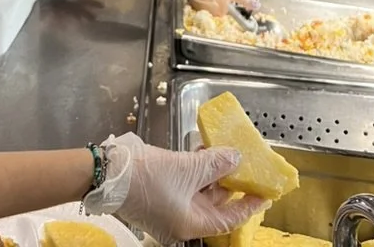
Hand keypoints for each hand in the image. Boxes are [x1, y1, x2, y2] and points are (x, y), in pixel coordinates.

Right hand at [84, 132, 267, 243]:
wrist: (109, 172)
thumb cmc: (149, 177)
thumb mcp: (187, 168)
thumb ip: (216, 164)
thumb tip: (237, 158)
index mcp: (191, 224)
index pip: (229, 219)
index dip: (248, 205)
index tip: (264, 192)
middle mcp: (182, 220)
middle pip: (215, 204)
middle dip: (230, 182)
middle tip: (246, 164)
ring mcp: (171, 207)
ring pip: (200, 190)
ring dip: (213, 170)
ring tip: (224, 150)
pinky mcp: (160, 192)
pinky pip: (186, 182)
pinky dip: (196, 168)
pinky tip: (202, 150)